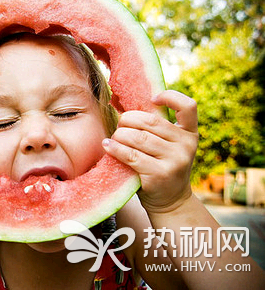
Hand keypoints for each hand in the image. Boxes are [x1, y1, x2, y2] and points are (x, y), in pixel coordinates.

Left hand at [102, 90, 198, 212]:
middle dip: (129, 119)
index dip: (170, 96)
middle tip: (120, 124)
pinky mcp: (159, 174)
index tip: (152, 99)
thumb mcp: (168, 146)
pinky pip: (131, 155)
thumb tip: (120, 102)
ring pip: (138, 138)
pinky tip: (108, 145)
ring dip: (120, 135)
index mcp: (189, 133)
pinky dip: (115, 148)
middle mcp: (186, 145)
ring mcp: (175, 160)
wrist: (171, 201)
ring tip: (113, 137)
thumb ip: (155, 128)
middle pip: (150, 122)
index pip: (188, 106)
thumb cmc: (162, 166)